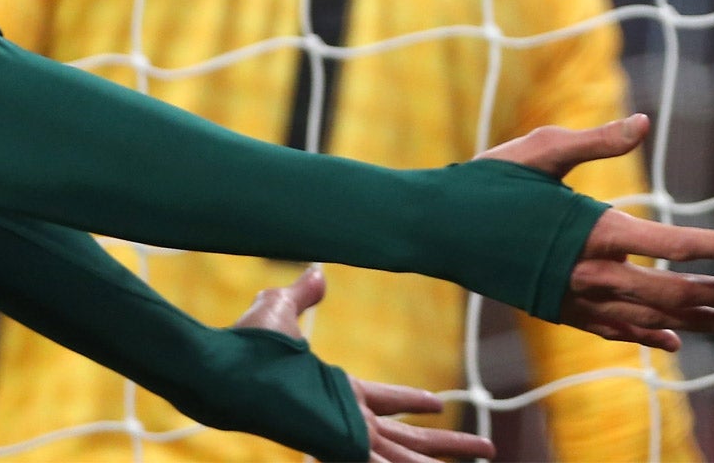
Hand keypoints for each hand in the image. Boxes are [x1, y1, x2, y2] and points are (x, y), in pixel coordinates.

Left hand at [235, 267, 493, 462]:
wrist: (225, 370)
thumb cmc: (248, 345)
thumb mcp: (282, 309)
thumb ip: (304, 293)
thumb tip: (317, 270)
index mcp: (338, 392)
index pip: (386, 401)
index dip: (412, 401)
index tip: (437, 403)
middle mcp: (347, 419)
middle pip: (409, 438)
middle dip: (449, 444)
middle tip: (487, 447)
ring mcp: (345, 435)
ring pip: (406, 456)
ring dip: (442, 461)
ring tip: (488, 457)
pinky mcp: (340, 444)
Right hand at [479, 114, 713, 350]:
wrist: (435, 228)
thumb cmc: (489, 181)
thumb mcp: (544, 150)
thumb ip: (598, 141)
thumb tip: (643, 122)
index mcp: (595, 230)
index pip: (673, 245)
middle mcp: (590, 273)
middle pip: (670, 291)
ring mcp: (572, 298)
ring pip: (647, 318)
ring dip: (692, 320)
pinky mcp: (556, 310)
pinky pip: (613, 330)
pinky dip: (647, 336)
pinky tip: (672, 341)